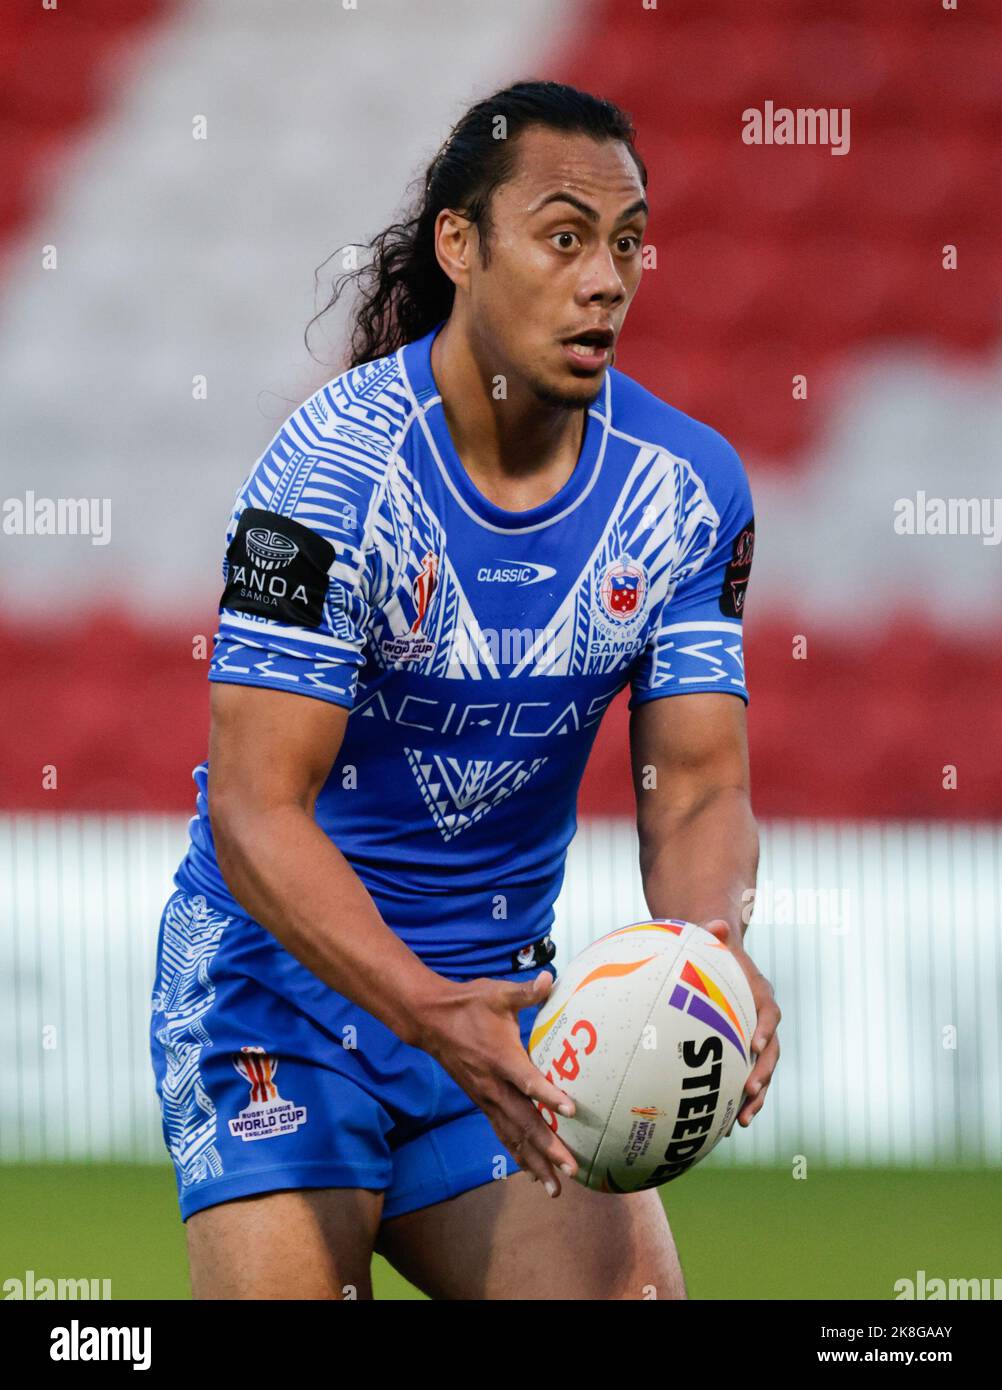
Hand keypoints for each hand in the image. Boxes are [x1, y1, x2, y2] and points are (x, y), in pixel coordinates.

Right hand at [414, 970, 579, 1194]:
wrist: (431, 1021)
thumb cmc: (468, 1004)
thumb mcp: (497, 993)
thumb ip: (526, 991)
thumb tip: (552, 978)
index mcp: (501, 1058)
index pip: (527, 1080)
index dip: (548, 1095)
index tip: (571, 1109)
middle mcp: (493, 1085)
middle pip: (523, 1122)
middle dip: (548, 1147)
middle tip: (571, 1169)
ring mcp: (486, 1097)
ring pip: (512, 1135)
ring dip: (534, 1161)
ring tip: (555, 1187)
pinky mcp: (482, 1102)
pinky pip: (502, 1132)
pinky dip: (517, 1153)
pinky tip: (532, 1172)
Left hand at [701, 918, 779, 1126]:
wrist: (720, 961)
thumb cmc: (714, 950)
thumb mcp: (714, 939)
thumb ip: (715, 933)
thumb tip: (715, 922)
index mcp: (760, 996)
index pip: (769, 1012)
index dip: (766, 1027)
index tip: (757, 1043)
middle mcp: (763, 1022)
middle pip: (771, 1052)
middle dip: (763, 1075)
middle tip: (750, 1094)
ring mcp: (754, 1041)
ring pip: (761, 1073)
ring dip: (755, 1098)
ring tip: (740, 1122)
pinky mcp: (742, 1054)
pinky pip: (742, 1079)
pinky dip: (735, 1101)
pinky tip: (720, 1126)